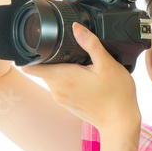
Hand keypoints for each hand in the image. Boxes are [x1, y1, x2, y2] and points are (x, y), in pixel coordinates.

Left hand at [21, 23, 140, 132]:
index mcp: (63, 77)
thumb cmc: (116, 95)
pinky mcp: (67, 104)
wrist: (120, 123)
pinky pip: (60, 86)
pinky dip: (67, 80)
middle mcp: (57, 89)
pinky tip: (84, 79)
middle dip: (51, 58)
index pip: (30, 66)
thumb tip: (77, 27)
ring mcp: (61, 98)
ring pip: (52, 76)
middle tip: (72, 53)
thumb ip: (91, 44)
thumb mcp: (107, 64)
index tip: (38, 46)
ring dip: (61, 69)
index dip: (31, 54)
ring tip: (81, 67)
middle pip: (42, 67)